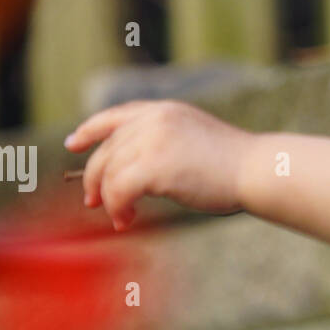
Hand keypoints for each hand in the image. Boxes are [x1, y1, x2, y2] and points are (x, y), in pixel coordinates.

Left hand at [63, 100, 253, 230]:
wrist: (255, 169)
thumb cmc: (232, 162)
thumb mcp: (192, 137)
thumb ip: (162, 141)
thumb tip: (128, 169)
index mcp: (165, 110)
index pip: (115, 116)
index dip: (90, 129)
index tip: (73, 143)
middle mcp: (155, 119)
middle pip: (106, 150)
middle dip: (94, 178)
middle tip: (92, 201)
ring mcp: (153, 140)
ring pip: (108, 173)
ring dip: (109, 198)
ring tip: (122, 216)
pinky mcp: (154, 166)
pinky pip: (118, 191)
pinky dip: (117, 208)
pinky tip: (127, 218)